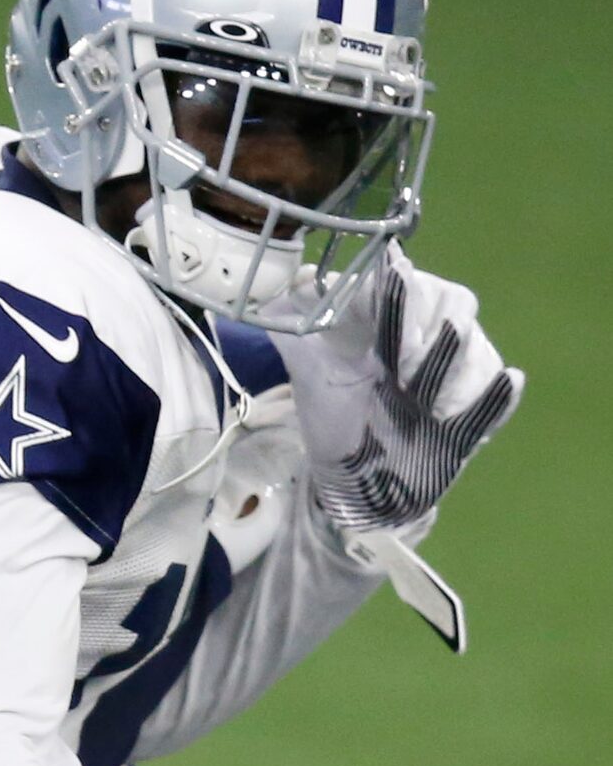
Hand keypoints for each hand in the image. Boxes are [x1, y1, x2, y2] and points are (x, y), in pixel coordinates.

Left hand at [267, 246, 522, 528]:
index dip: (408, 293)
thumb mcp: (305, 372)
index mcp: (388, 320)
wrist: (353, 482)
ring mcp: (454, 375)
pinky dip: (498, 394)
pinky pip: (498, 396)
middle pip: (456, 304)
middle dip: (436, 332)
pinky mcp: (473, 413)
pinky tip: (502, 386)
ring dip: (460, 372)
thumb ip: (290, 329)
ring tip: (434, 407)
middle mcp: (426, 339)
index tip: (396, 316)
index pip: (412, 282)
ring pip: (480, 348)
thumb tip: (263, 296)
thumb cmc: (331, 420)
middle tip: (406, 371)